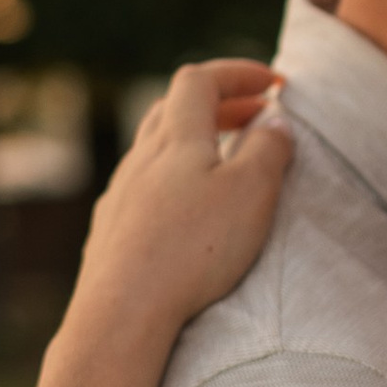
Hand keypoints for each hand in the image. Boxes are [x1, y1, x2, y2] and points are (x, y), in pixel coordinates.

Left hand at [74, 61, 293, 340]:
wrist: (121, 313)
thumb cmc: (192, 250)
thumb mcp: (251, 193)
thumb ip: (268, 149)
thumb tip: (275, 121)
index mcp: (176, 138)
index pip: (201, 81)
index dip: (238, 72)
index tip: (275, 82)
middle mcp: (141, 159)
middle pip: (174, 108)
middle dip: (220, 103)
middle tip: (257, 114)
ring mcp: (120, 195)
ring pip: (155, 149)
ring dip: (194, 140)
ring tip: (226, 159)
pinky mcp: (111, 232)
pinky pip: (142, 188)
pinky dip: (173, 179)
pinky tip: (186, 209)